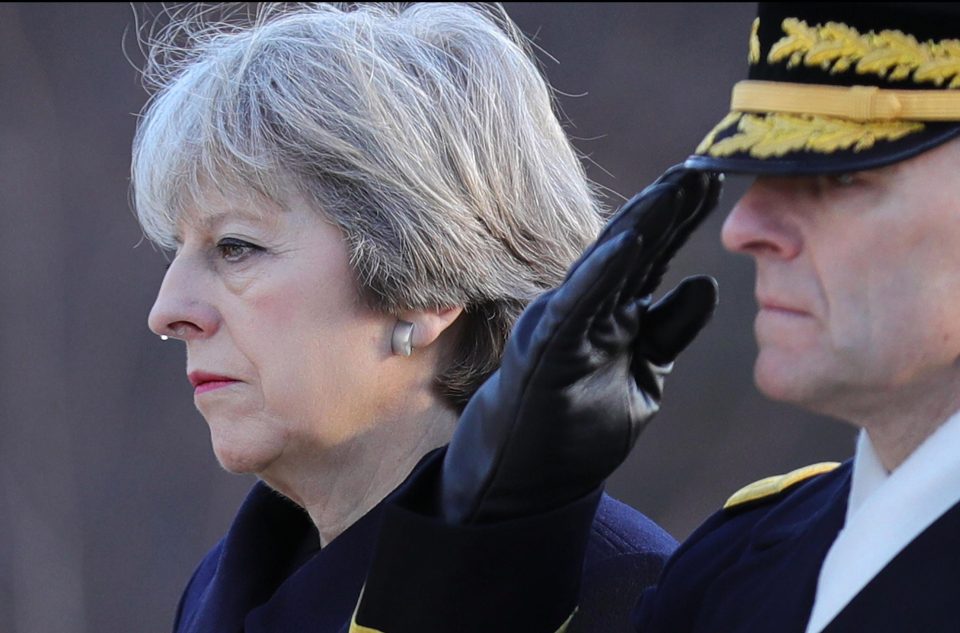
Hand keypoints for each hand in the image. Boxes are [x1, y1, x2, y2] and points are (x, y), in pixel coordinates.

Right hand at [441, 166, 721, 523]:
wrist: (523, 483)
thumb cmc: (577, 429)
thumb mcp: (643, 377)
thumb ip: (669, 332)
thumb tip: (705, 282)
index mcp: (609, 314)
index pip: (650, 256)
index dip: (681, 218)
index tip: (714, 179)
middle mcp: (585, 308)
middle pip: (631, 247)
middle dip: (667, 206)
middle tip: (703, 163)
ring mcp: (563, 325)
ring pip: (605, 263)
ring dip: (642, 222)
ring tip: (677, 183)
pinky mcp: (546, 350)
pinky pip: (577, 305)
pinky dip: (603, 272)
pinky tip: (632, 239)